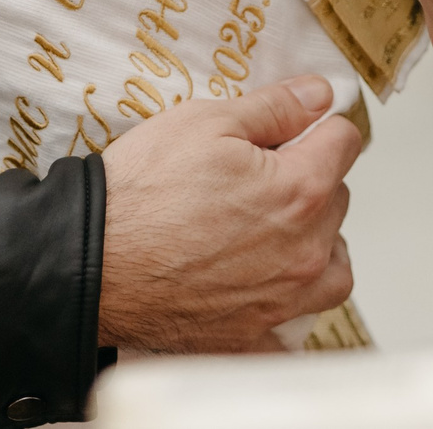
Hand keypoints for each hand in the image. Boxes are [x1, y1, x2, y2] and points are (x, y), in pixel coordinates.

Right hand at [96, 73, 362, 350]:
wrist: (89, 263)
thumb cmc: (140, 193)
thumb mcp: (205, 122)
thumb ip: (275, 108)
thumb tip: (320, 95)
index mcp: (299, 192)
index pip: (344, 144)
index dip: (318, 127)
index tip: (298, 129)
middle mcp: (304, 252)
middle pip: (338, 203)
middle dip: (311, 182)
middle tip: (261, 174)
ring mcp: (281, 301)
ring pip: (333, 268)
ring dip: (318, 244)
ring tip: (275, 230)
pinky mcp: (252, 336)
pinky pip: (294, 326)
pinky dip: (286, 304)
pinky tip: (258, 284)